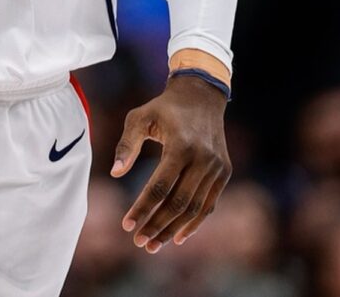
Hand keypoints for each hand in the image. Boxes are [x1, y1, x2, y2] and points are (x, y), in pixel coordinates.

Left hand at [111, 74, 230, 252]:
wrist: (201, 95)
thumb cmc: (164, 108)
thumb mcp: (139, 117)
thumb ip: (126, 145)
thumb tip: (115, 173)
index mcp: (181, 145)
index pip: (160, 186)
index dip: (143, 208)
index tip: (126, 225)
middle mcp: (203, 159)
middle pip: (179, 203)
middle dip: (157, 225)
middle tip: (139, 242)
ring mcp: (217, 167)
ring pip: (195, 208)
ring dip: (174, 230)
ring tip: (153, 245)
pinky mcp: (224, 172)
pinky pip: (209, 204)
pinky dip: (194, 223)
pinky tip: (178, 236)